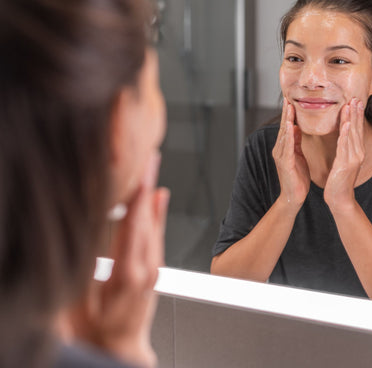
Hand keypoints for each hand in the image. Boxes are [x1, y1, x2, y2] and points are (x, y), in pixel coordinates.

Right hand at [68, 152, 169, 367]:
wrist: (121, 350)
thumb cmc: (98, 330)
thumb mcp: (80, 302)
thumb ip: (90, 263)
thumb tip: (92, 229)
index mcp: (128, 274)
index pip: (134, 226)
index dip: (138, 196)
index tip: (141, 170)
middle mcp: (147, 267)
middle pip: (149, 217)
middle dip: (149, 183)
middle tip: (150, 155)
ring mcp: (154, 266)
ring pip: (156, 222)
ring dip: (153, 192)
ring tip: (153, 167)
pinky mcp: (155, 267)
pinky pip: (158, 233)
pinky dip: (157, 211)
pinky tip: (158, 196)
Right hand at [272, 98, 309, 209]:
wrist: (294, 197)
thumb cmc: (298, 178)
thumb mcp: (298, 156)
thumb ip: (296, 142)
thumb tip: (295, 127)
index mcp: (284, 148)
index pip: (287, 127)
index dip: (289, 114)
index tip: (292, 101)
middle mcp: (280, 150)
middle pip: (283, 128)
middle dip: (286, 113)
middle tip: (289, 98)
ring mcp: (280, 156)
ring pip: (283, 134)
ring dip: (286, 120)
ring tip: (289, 107)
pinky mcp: (284, 162)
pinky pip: (286, 146)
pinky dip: (287, 135)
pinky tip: (290, 125)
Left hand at [324, 98, 364, 210]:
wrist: (339, 198)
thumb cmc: (338, 180)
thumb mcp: (343, 161)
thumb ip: (344, 148)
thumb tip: (343, 137)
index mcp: (355, 151)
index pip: (356, 129)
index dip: (357, 115)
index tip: (356, 101)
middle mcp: (357, 153)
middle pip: (356, 129)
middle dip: (356, 113)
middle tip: (356, 97)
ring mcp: (353, 158)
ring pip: (352, 135)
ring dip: (351, 119)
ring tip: (351, 105)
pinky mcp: (346, 164)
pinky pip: (345, 146)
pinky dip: (346, 134)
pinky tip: (346, 124)